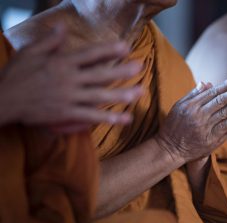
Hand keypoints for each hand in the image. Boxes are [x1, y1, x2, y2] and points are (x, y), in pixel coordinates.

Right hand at [0, 25, 142, 127]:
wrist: (3, 101)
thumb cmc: (15, 76)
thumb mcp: (29, 53)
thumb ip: (48, 41)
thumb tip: (62, 26)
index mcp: (61, 63)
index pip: (90, 54)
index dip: (109, 50)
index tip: (125, 47)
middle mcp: (69, 80)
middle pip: (101, 74)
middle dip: (122, 70)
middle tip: (140, 66)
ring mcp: (69, 98)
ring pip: (101, 96)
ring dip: (122, 94)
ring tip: (140, 91)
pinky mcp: (67, 114)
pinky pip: (93, 116)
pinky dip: (110, 118)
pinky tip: (125, 118)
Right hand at [156, 76, 226, 162]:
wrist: (170, 149)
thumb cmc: (175, 125)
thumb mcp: (179, 106)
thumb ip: (193, 95)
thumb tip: (206, 83)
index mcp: (192, 106)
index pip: (213, 93)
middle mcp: (199, 116)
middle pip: (221, 101)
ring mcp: (206, 129)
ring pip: (225, 114)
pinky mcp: (211, 141)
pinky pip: (225, 129)